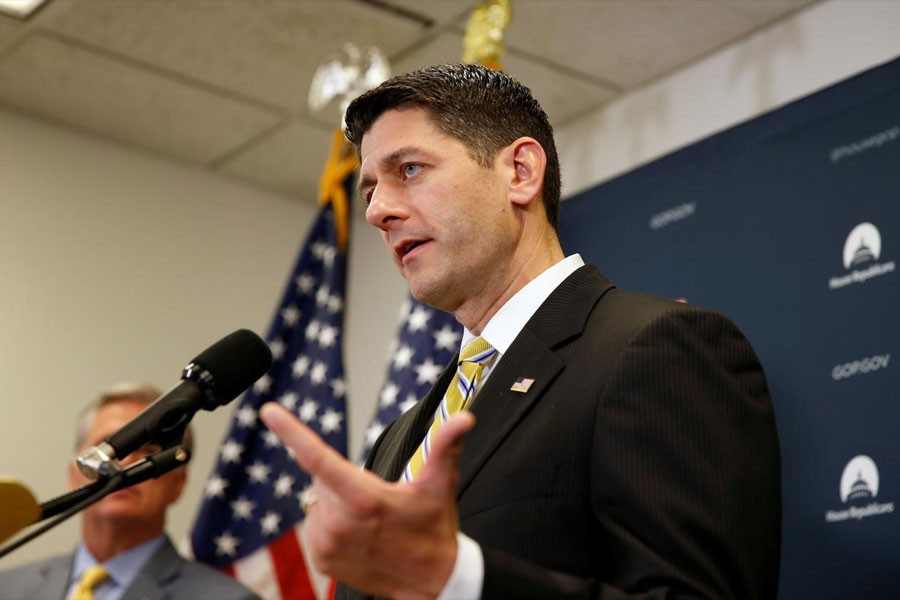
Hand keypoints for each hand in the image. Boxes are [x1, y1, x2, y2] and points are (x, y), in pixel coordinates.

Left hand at [260, 403, 474, 599]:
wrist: (430, 582)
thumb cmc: (433, 529)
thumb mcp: (440, 484)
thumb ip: (447, 445)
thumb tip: (464, 419)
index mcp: (364, 498)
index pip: (318, 458)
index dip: (292, 432)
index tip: (270, 412)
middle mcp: (339, 521)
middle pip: (320, 476)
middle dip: (341, 476)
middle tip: (374, 494)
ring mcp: (327, 542)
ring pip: (317, 499)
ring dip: (335, 499)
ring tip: (368, 517)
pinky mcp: (321, 557)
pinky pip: (315, 521)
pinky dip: (330, 519)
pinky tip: (356, 530)